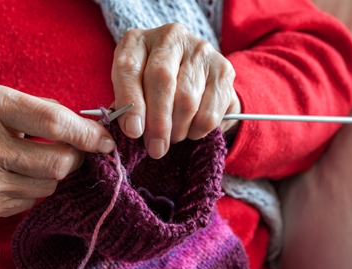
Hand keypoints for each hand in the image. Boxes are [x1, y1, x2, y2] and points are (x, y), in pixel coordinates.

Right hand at [0, 85, 114, 220]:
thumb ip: (39, 109)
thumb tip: (87, 125)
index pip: (54, 124)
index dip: (87, 134)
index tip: (106, 140)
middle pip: (59, 164)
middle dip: (76, 158)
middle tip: (72, 151)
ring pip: (50, 186)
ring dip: (53, 173)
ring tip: (31, 159)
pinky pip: (31, 201)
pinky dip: (32, 188)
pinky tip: (11, 175)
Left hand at [111, 23, 240, 158]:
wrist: (195, 84)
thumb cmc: (153, 92)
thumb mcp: (134, 94)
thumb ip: (128, 108)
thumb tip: (132, 129)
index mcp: (137, 41)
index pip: (128, 67)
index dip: (131, 102)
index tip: (133, 131)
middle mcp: (169, 37)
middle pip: (161, 80)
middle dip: (157, 121)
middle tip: (156, 148)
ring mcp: (199, 50)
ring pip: (187, 98)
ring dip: (178, 128)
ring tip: (173, 137)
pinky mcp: (223, 69)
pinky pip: (210, 110)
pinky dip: (199, 129)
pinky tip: (191, 130)